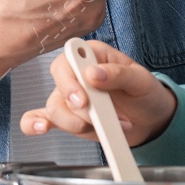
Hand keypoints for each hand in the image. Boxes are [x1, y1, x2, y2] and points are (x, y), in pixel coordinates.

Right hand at [20, 39, 178, 147]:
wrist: (150, 119)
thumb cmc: (145, 92)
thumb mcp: (141, 79)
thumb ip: (118, 74)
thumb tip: (94, 72)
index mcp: (92, 55)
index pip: (67, 61)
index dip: (70, 81)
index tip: (83, 99)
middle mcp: (76, 75)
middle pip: (59, 88)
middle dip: (76, 109)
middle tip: (96, 118)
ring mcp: (69, 98)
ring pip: (55, 110)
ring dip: (78, 124)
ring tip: (104, 128)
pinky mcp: (68, 118)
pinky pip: (40, 118)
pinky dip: (34, 124)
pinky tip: (40, 129)